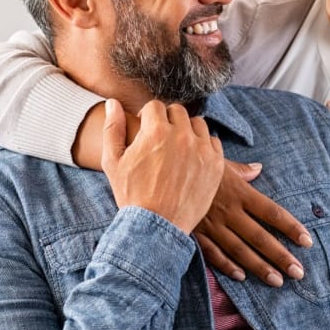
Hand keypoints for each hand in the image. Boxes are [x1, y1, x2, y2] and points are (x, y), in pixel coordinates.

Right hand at [101, 99, 223, 233]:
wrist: (156, 226)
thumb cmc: (131, 194)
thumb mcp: (113, 161)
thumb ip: (113, 128)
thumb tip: (113, 103)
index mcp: (156, 131)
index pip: (155, 106)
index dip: (148, 117)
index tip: (146, 129)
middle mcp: (181, 135)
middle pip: (177, 111)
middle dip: (167, 121)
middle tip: (161, 139)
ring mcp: (201, 149)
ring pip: (197, 123)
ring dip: (187, 130)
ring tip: (177, 147)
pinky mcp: (216, 164)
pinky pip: (213, 141)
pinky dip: (203, 146)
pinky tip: (192, 158)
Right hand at [195, 160, 313, 286]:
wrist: (161, 171)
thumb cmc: (193, 163)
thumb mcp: (219, 161)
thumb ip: (241, 169)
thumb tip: (258, 168)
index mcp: (239, 192)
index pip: (271, 212)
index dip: (290, 227)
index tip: (307, 241)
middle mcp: (229, 211)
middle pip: (260, 237)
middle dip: (280, 256)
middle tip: (298, 272)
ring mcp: (212, 225)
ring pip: (240, 250)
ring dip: (259, 267)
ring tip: (277, 281)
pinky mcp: (196, 233)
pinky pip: (213, 253)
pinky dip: (227, 266)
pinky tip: (242, 277)